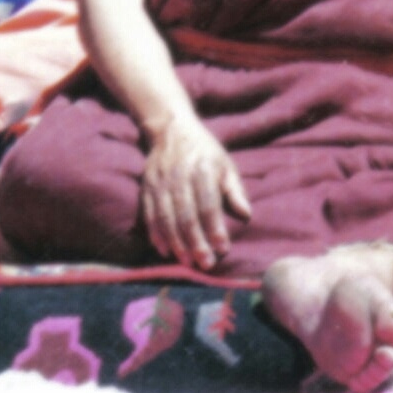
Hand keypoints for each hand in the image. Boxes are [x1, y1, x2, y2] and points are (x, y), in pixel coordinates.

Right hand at [142, 117, 251, 270]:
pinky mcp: (146, 186)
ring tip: (187, 262)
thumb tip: (246, 215)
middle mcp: (179, 174)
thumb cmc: (205, 152)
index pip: (208, 203)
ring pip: (166, 217)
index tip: (222, 249)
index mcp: (202, 167)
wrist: (172, 129)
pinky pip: (149, 214)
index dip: (215, 228)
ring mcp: (160, 181)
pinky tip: (165, 250)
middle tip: (205, 263)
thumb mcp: (225, 164)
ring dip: (176, 242)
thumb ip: (235, 190)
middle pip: (186, 214)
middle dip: (196, 242)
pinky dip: (156, 234)